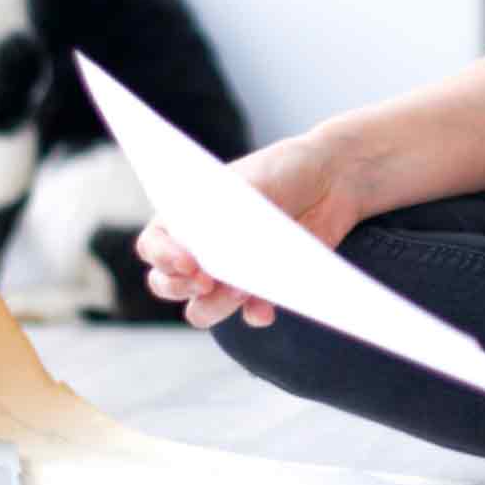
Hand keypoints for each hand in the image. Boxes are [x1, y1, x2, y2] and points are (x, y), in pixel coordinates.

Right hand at [133, 133, 364, 330]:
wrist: (330, 180)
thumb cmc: (282, 169)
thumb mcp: (254, 182)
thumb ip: (229, 214)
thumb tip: (213, 252)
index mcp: (184, 217)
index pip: (153, 245)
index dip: (163, 258)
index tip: (189, 262)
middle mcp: (199, 250)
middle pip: (167, 285)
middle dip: (182, 288)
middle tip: (208, 280)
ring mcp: (228, 273)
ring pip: (202, 309)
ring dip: (216, 305)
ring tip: (242, 289)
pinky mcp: (261, 289)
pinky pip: (249, 314)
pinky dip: (255, 314)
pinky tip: (266, 310)